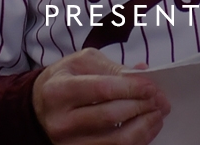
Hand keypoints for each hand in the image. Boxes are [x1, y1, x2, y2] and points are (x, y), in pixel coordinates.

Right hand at [33, 48, 169, 144]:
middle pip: (111, 116)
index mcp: (59, 90)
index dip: (132, 88)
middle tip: (160, 99)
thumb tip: (143, 74)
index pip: (102, 90)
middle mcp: (61, 120)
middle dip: (142, 107)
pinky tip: (147, 127)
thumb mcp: (81, 63)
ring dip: (144, 127)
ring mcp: (69, 142)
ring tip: (157, 114)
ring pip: (116, 140)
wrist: (40, 106)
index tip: (151, 86)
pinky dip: (137, 140)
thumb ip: (113, 68)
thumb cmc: (64, 80)